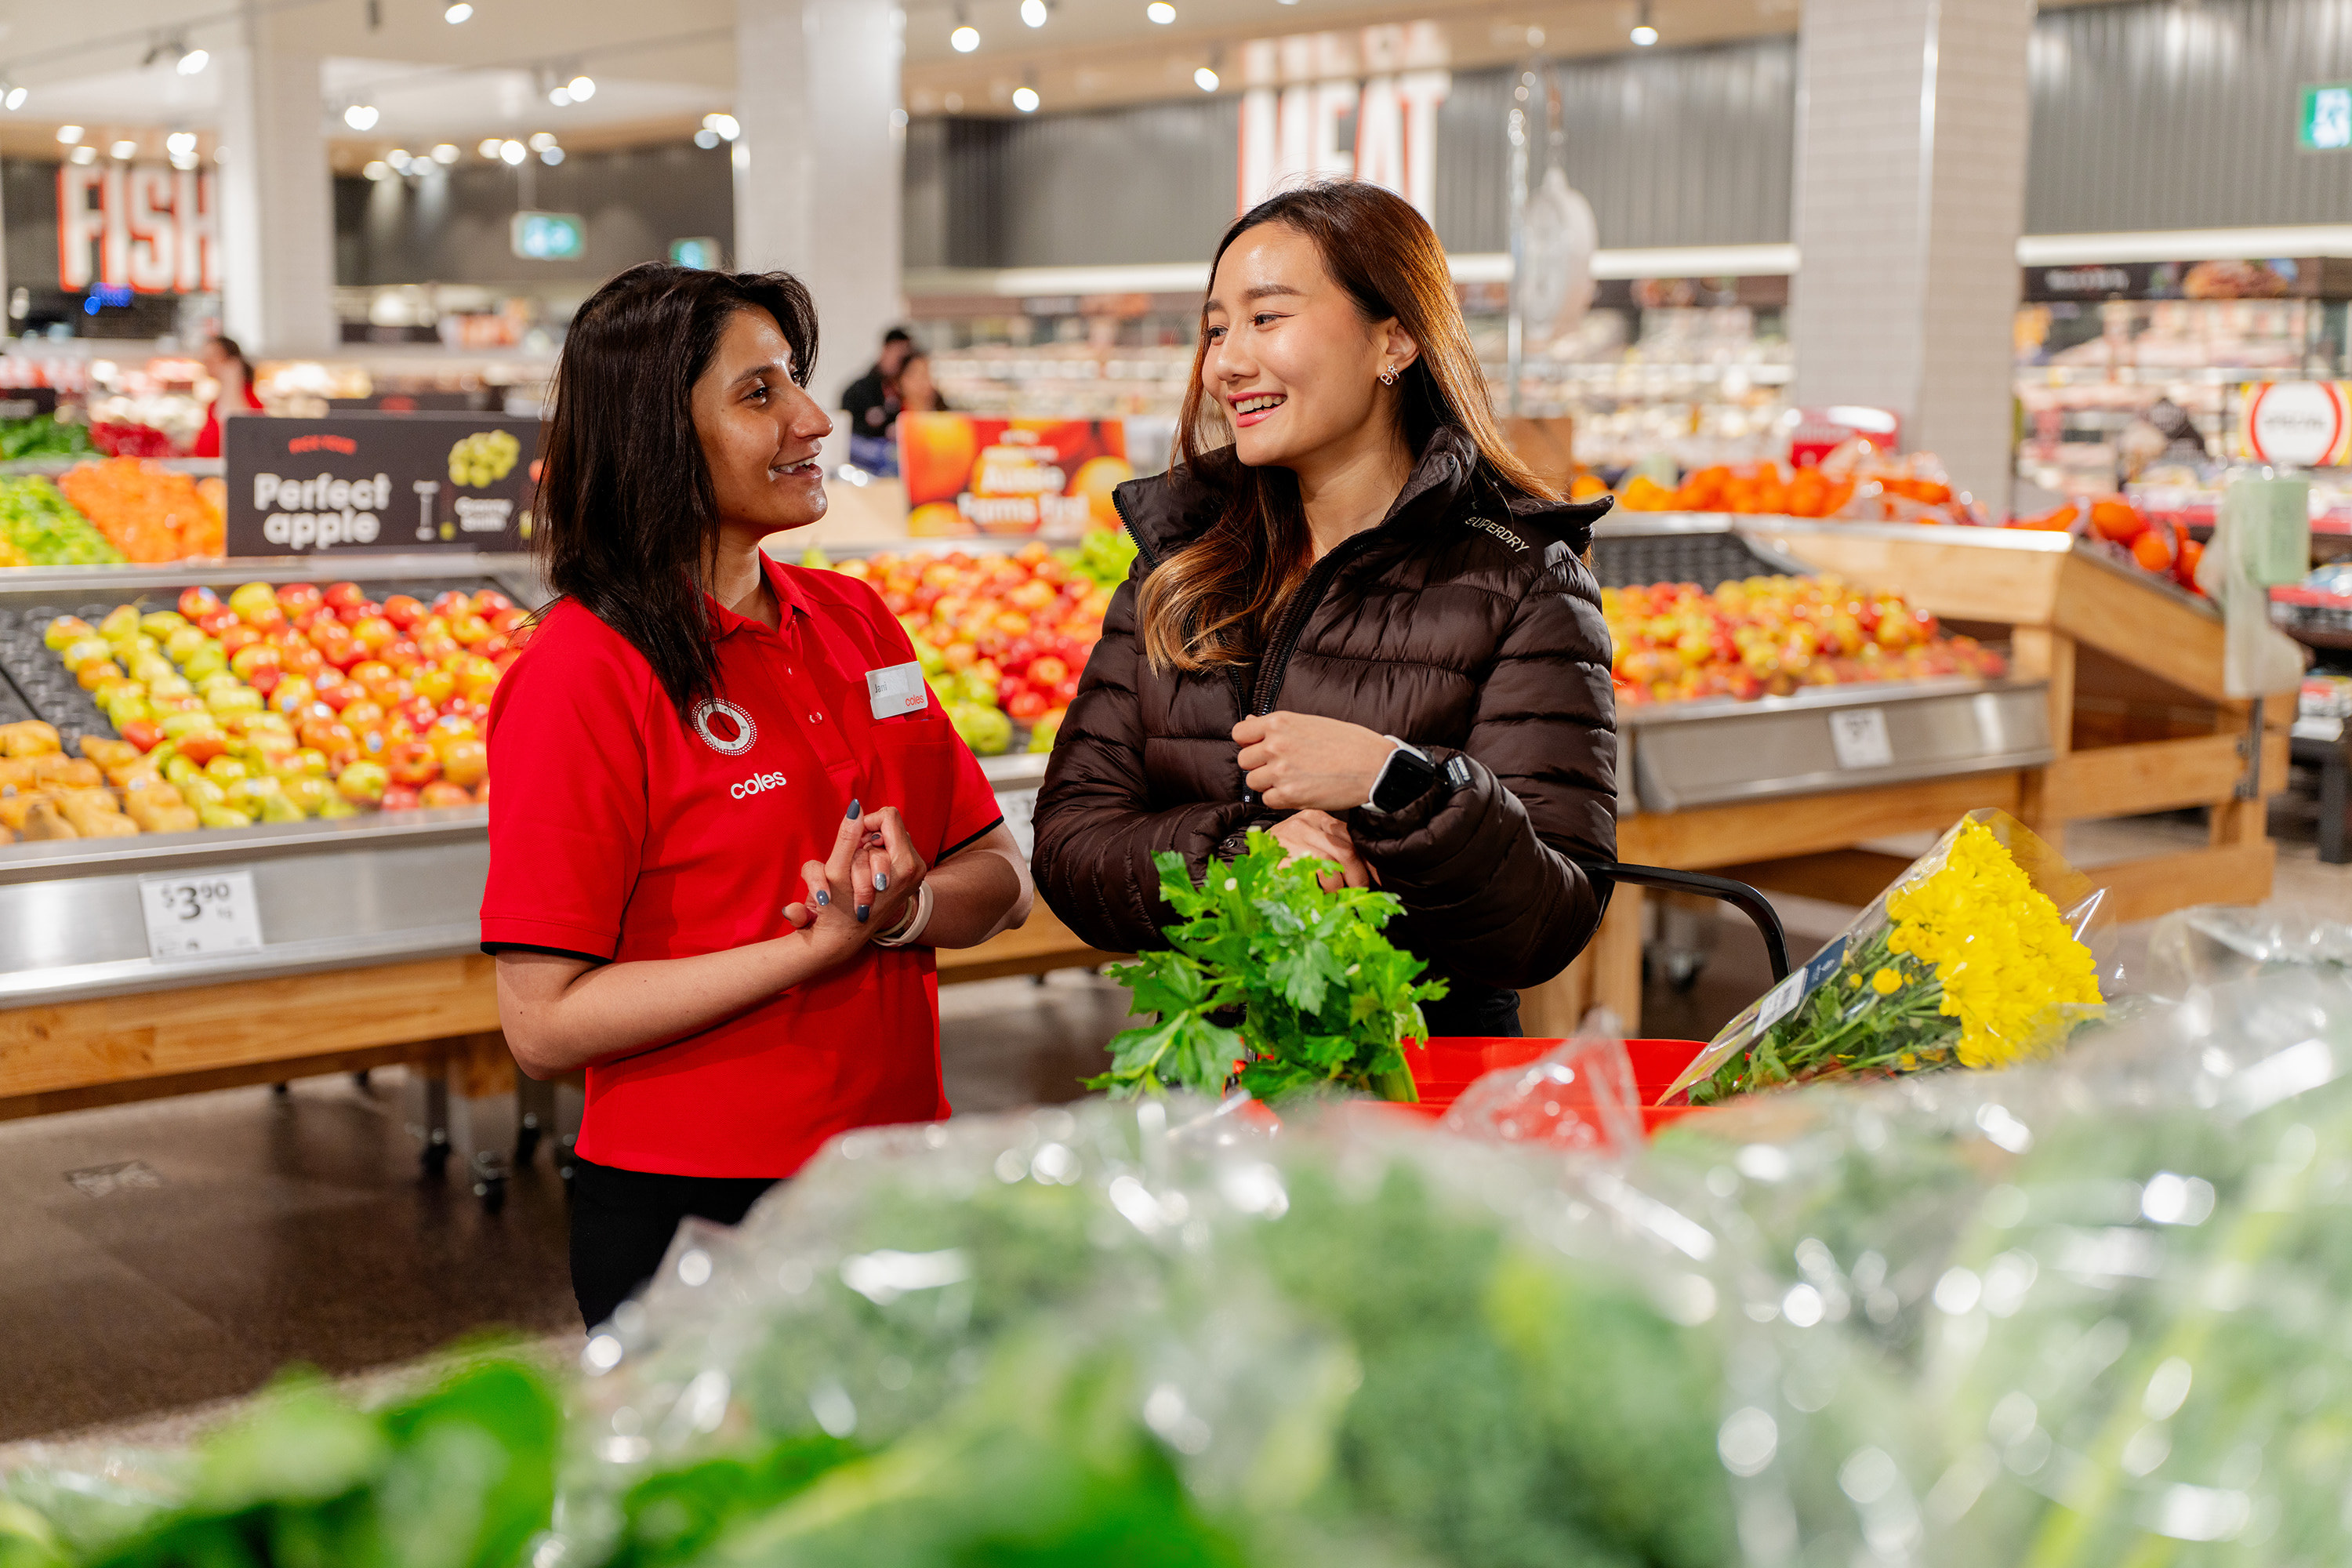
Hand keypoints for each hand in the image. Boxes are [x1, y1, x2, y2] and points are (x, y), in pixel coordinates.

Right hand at [784, 800, 927, 961]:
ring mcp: (913, 873)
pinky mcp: (907, 876)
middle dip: (866, 842)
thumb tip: (856, 806)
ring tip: (858, 875)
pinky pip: (888, 850)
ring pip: (887, 840)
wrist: (844, 939)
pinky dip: (872, 858)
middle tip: (854, 864)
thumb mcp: (838, 872)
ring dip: (867, 852)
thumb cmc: (839, 909)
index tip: (854, 841)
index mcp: (905, 865)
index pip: (889, 817)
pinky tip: (864, 876)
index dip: (866, 822)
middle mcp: (915, 868)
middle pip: (889, 828)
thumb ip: (848, 837)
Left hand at [1231, 711, 1394, 810]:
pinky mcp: (1289, 794)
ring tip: (1292, 779)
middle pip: (1244, 760)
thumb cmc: (1347, 742)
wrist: (1373, 765)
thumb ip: (1277, 727)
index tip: (1259, 748)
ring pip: (1253, 782)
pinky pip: (1268, 800)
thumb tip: (1250, 723)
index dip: (1248, 743)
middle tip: (1282, 767)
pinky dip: (1280, 799)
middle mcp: (1275, 745)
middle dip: (1259, 765)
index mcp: (1279, 722)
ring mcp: (1280, 771)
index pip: (1239, 733)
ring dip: (1268, 784)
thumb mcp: (1310, 723)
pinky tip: (1299, 790)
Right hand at [1268, 809, 1374, 890]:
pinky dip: (1321, 887)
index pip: (1350, 837)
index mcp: (1317, 818)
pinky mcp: (1281, 858)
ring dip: (1340, 884)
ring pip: (1331, 863)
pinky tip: (1322, 894)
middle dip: (1357, 875)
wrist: (1252, 851)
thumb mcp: (1310, 839)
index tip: (1375, 876)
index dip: (1367, 860)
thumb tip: (1364, 869)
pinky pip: (1310, 875)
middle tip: (1360, 890)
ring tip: (1339, 895)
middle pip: (1345, 850)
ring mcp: (1292, 841)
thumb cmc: (1283, 848)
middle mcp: (1306, 825)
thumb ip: (1334, 847)